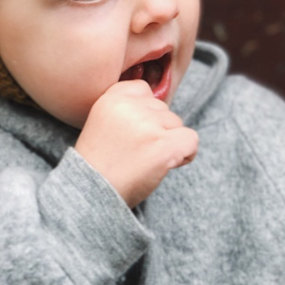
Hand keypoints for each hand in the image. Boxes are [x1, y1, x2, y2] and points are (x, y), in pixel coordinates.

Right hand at [75, 79, 198, 207]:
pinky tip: (167, 165)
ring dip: (169, 142)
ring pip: (177, 124)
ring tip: (145, 161)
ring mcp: (148, 125)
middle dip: (157, 129)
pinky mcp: (164, 145)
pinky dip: (185, 154)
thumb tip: (160, 103)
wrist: (93, 194)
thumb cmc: (99, 164)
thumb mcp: (102, 122)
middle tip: (136, 153)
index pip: (144, 90)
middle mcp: (130, 106)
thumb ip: (127, 108)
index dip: (145, 113)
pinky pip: (191, 140)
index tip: (133, 134)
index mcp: (112, 97)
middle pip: (163, 108)